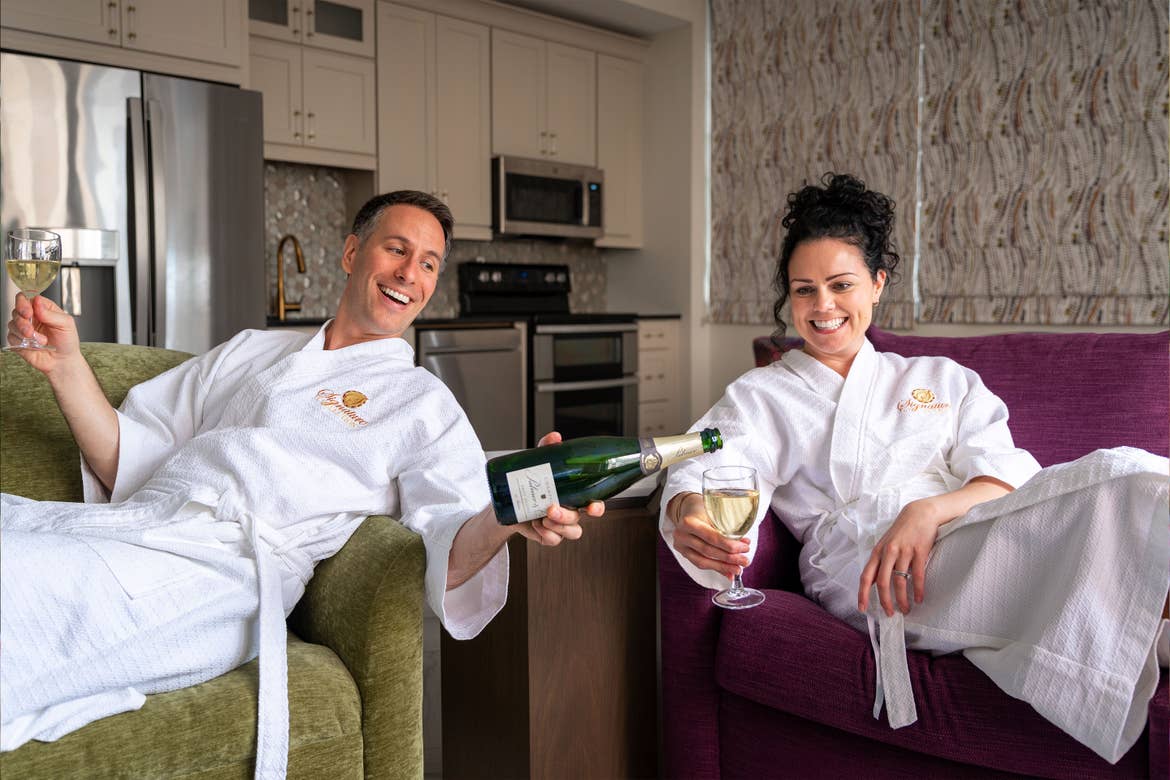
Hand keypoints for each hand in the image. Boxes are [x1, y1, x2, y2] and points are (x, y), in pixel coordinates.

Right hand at [7, 294, 79, 371]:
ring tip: (40, 341)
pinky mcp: (17, 340)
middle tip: (30, 331)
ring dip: (24, 333)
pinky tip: (34, 346)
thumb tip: (37, 302)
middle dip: (22, 321)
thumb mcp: (66, 324)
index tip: (28, 312)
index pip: (26, 297)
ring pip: (12, 324)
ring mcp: (23, 328)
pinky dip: (22, 342)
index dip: (23, 303)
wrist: (63, 361)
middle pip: (16, 311)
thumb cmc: (67, 341)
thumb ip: (51, 314)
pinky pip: (11, 338)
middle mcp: (31, 316)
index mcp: (42, 308)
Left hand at [512, 430, 603, 545]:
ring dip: (558, 525)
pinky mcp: (548, 535)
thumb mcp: (539, 463)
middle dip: (568, 516)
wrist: (509, 501)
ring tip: (542, 516)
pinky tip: (536, 524)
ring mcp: (560, 525)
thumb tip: (555, 437)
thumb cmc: (531, 481)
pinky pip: (553, 540)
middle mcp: (571, 511)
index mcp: (575, 494)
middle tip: (552, 508)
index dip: (597, 507)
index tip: (592, 506)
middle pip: (580, 518)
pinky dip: (546, 534)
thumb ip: (548, 449)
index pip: (594, 502)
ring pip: (571, 532)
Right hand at [668, 491, 749, 579]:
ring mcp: (681, 546)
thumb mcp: (714, 512)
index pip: (711, 537)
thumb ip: (726, 528)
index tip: (744, 548)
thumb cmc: (704, 509)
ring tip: (738, 569)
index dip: (729, 545)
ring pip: (703, 561)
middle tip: (745, 560)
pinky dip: (716, 569)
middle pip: (708, 551)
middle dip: (729, 558)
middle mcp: (682, 535)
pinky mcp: (684, 553)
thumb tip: (744, 543)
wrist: (689, 509)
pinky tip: (728, 572)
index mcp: (689, 522)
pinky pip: (700, 564)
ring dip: (723, 566)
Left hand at [857, 498, 943, 616]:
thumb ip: (880, 562)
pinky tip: (919, 599)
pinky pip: (918, 575)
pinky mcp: (919, 551)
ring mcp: (904, 551)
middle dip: (885, 601)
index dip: (862, 593)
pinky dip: (918, 590)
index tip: (862, 608)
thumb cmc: (902, 531)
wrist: (920, 513)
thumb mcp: (886, 544)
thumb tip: (874, 582)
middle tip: (890, 613)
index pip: (866, 576)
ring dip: (902, 599)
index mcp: (877, 552)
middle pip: (883, 583)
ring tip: (906, 609)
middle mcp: (888, 552)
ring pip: (900, 582)